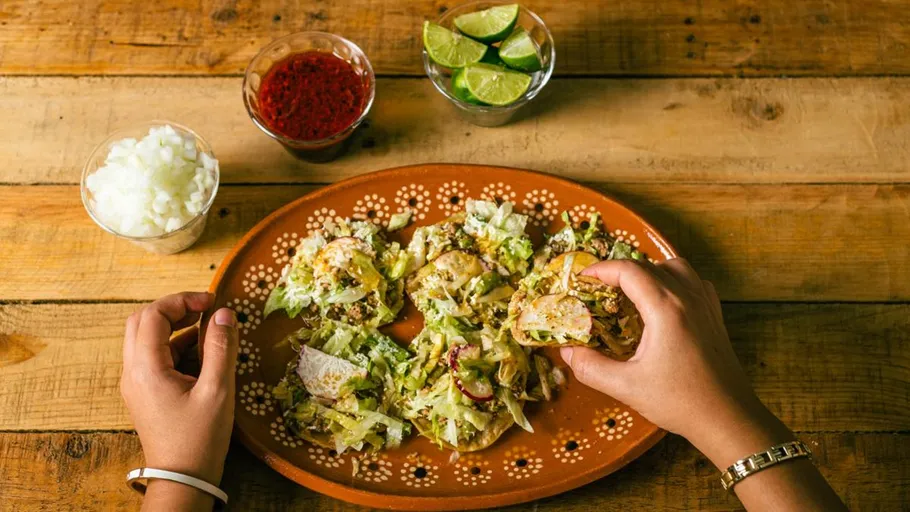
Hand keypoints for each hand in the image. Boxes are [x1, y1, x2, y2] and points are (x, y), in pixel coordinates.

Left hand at [120, 292, 238, 486]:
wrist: (182, 478)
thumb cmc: (199, 439)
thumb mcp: (218, 390)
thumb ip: (221, 347)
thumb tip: (224, 313)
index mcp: (146, 369)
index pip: (153, 314)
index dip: (182, 300)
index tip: (212, 301)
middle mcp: (133, 372)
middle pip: (142, 321)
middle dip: (174, 308)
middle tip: (205, 309)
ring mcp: (136, 383)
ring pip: (146, 338)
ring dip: (175, 327)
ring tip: (209, 330)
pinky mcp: (144, 393)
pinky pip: (153, 356)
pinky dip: (175, 345)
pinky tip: (202, 353)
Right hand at [560, 259, 780, 464]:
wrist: (729, 418)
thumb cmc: (681, 402)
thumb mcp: (627, 387)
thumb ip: (591, 367)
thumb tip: (567, 352)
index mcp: (666, 309)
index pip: (629, 271)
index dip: (601, 270)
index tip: (581, 279)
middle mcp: (688, 298)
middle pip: (649, 265)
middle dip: (620, 271)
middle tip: (598, 289)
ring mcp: (706, 305)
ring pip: (675, 267)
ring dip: (649, 271)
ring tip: (630, 290)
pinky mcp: (715, 316)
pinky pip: (693, 282)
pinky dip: (673, 281)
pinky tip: (663, 302)